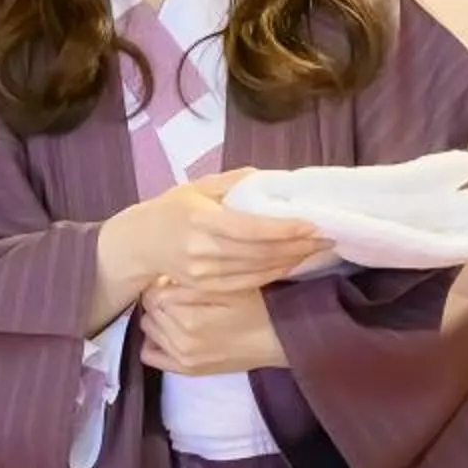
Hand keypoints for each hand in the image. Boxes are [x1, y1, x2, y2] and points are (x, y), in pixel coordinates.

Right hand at [99, 170, 327, 299]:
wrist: (138, 244)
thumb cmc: (172, 209)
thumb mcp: (198, 186)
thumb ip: (235, 181)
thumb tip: (274, 179)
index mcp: (202, 221)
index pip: (252, 229)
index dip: (286, 230)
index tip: (314, 225)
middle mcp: (203, 251)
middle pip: (261, 253)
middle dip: (300, 246)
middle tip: (329, 236)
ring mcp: (204, 275)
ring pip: (259, 271)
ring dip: (293, 261)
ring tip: (319, 248)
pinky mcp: (207, 288)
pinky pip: (249, 283)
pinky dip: (275, 274)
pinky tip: (292, 263)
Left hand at [140, 280, 285, 374]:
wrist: (279, 341)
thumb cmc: (258, 308)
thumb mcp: (229, 287)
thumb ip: (193, 284)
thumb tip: (161, 281)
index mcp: (190, 317)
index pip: (153, 294)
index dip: (162, 283)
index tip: (175, 280)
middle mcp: (180, 340)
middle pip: (149, 310)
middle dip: (160, 299)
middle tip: (179, 293)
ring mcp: (182, 358)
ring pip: (148, 328)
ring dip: (158, 316)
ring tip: (177, 310)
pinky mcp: (186, 370)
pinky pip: (150, 354)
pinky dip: (154, 340)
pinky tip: (169, 331)